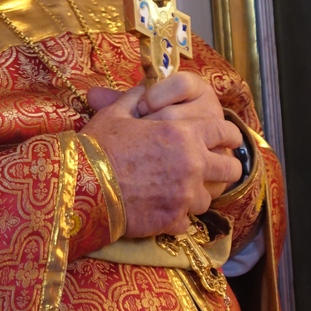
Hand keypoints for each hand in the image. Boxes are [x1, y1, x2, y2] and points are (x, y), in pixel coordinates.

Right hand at [82, 81, 241, 237]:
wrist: (80, 185)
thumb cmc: (98, 145)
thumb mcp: (117, 113)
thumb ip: (138, 98)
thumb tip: (145, 89)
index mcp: (183, 133)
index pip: (224, 132)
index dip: (228, 135)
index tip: (228, 139)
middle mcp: (192, 164)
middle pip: (230, 168)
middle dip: (226, 167)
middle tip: (215, 168)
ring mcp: (185, 196)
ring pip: (209, 197)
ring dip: (198, 192)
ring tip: (182, 189)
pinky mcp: (173, 221)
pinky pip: (187, 220)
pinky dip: (178, 215)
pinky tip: (163, 208)